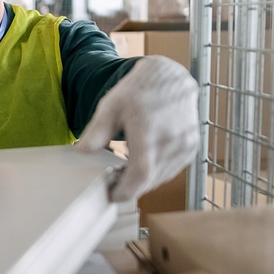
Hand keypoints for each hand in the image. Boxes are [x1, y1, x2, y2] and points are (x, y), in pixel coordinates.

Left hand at [78, 56, 199, 202]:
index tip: (113, 195)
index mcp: (149, 129)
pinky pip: (172, 170)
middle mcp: (171, 139)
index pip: (140, 174)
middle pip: (150, 179)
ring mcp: (185, 145)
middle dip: (131, 185)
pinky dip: (157, 172)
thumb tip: (82, 151)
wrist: (170, 77)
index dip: (126, 190)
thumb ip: (97, 131)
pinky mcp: (191, 148)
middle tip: (116, 179)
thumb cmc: (139, 90)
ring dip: (144, 180)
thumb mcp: (111, 106)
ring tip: (128, 168)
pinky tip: (145, 161)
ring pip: (161, 178)